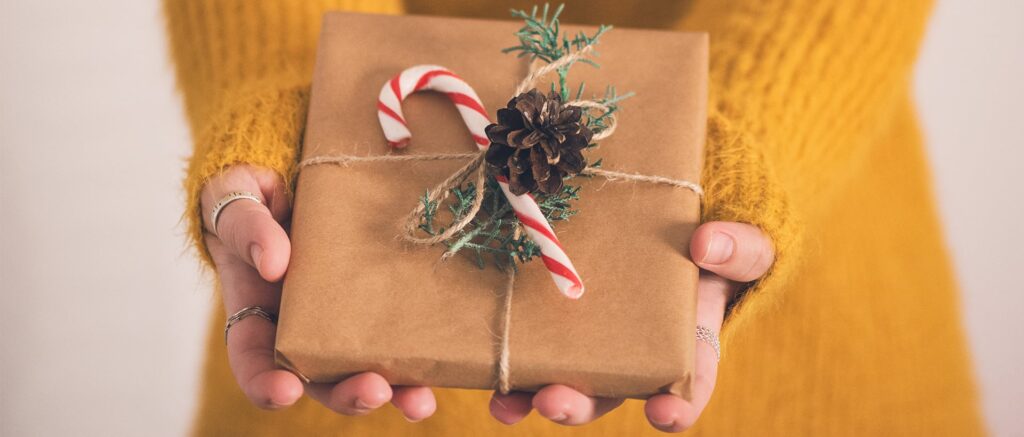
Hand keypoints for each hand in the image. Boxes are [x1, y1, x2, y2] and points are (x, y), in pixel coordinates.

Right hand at [201, 164, 435, 420]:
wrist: (296, 177)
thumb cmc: (253, 196)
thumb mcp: (238, 200)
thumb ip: (247, 227)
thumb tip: (273, 263)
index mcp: (257, 311)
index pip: (254, 360)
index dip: (266, 383)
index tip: (286, 391)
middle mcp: (301, 328)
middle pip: (320, 380)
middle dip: (347, 394)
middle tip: (373, 391)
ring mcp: (344, 320)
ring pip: (366, 368)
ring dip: (395, 390)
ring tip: (420, 400)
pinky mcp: (381, 303)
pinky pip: (400, 336)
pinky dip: (422, 356)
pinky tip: (446, 362)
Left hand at [488, 221, 774, 430]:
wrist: (673, 223)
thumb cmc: (713, 245)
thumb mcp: (742, 244)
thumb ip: (739, 249)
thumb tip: (706, 245)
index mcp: (686, 346)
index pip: (687, 388)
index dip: (677, 408)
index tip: (663, 414)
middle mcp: (634, 356)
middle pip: (606, 393)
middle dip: (578, 405)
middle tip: (556, 402)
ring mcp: (592, 341)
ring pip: (562, 379)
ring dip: (532, 396)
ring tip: (506, 404)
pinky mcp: (557, 321)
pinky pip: (531, 348)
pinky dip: (507, 366)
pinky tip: (484, 373)